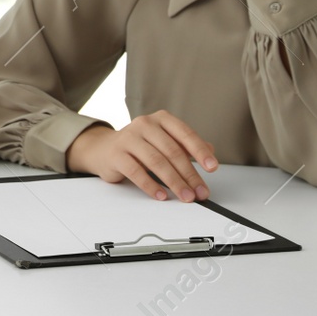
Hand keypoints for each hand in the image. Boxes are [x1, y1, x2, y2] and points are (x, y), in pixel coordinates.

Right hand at [64, 111, 218, 201]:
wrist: (104, 149)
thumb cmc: (139, 146)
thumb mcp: (164, 142)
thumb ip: (185, 145)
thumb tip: (210, 151)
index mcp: (161, 119)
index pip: (185, 134)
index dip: (200, 152)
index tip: (212, 167)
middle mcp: (144, 124)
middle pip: (172, 151)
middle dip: (189, 174)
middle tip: (199, 191)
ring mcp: (129, 138)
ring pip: (156, 161)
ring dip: (174, 182)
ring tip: (185, 196)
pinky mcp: (116, 154)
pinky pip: (136, 171)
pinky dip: (151, 185)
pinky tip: (161, 195)